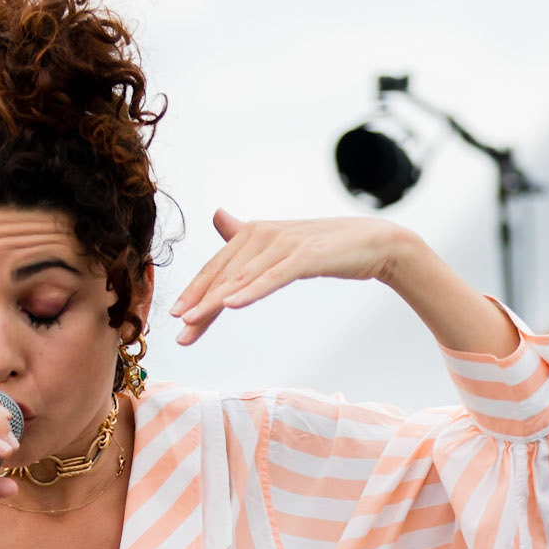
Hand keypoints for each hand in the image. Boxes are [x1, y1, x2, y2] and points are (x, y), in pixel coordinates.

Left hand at [170, 210, 399, 343]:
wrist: (373, 242)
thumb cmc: (325, 248)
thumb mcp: (281, 244)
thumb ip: (246, 235)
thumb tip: (217, 216)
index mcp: (254, 233)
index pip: (218, 267)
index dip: (195, 290)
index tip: (176, 316)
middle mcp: (264, 234)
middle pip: (225, 274)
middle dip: (199, 304)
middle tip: (179, 332)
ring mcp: (285, 244)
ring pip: (243, 278)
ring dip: (216, 301)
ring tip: (193, 322)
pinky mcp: (307, 256)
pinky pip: (273, 277)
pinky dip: (252, 290)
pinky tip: (233, 305)